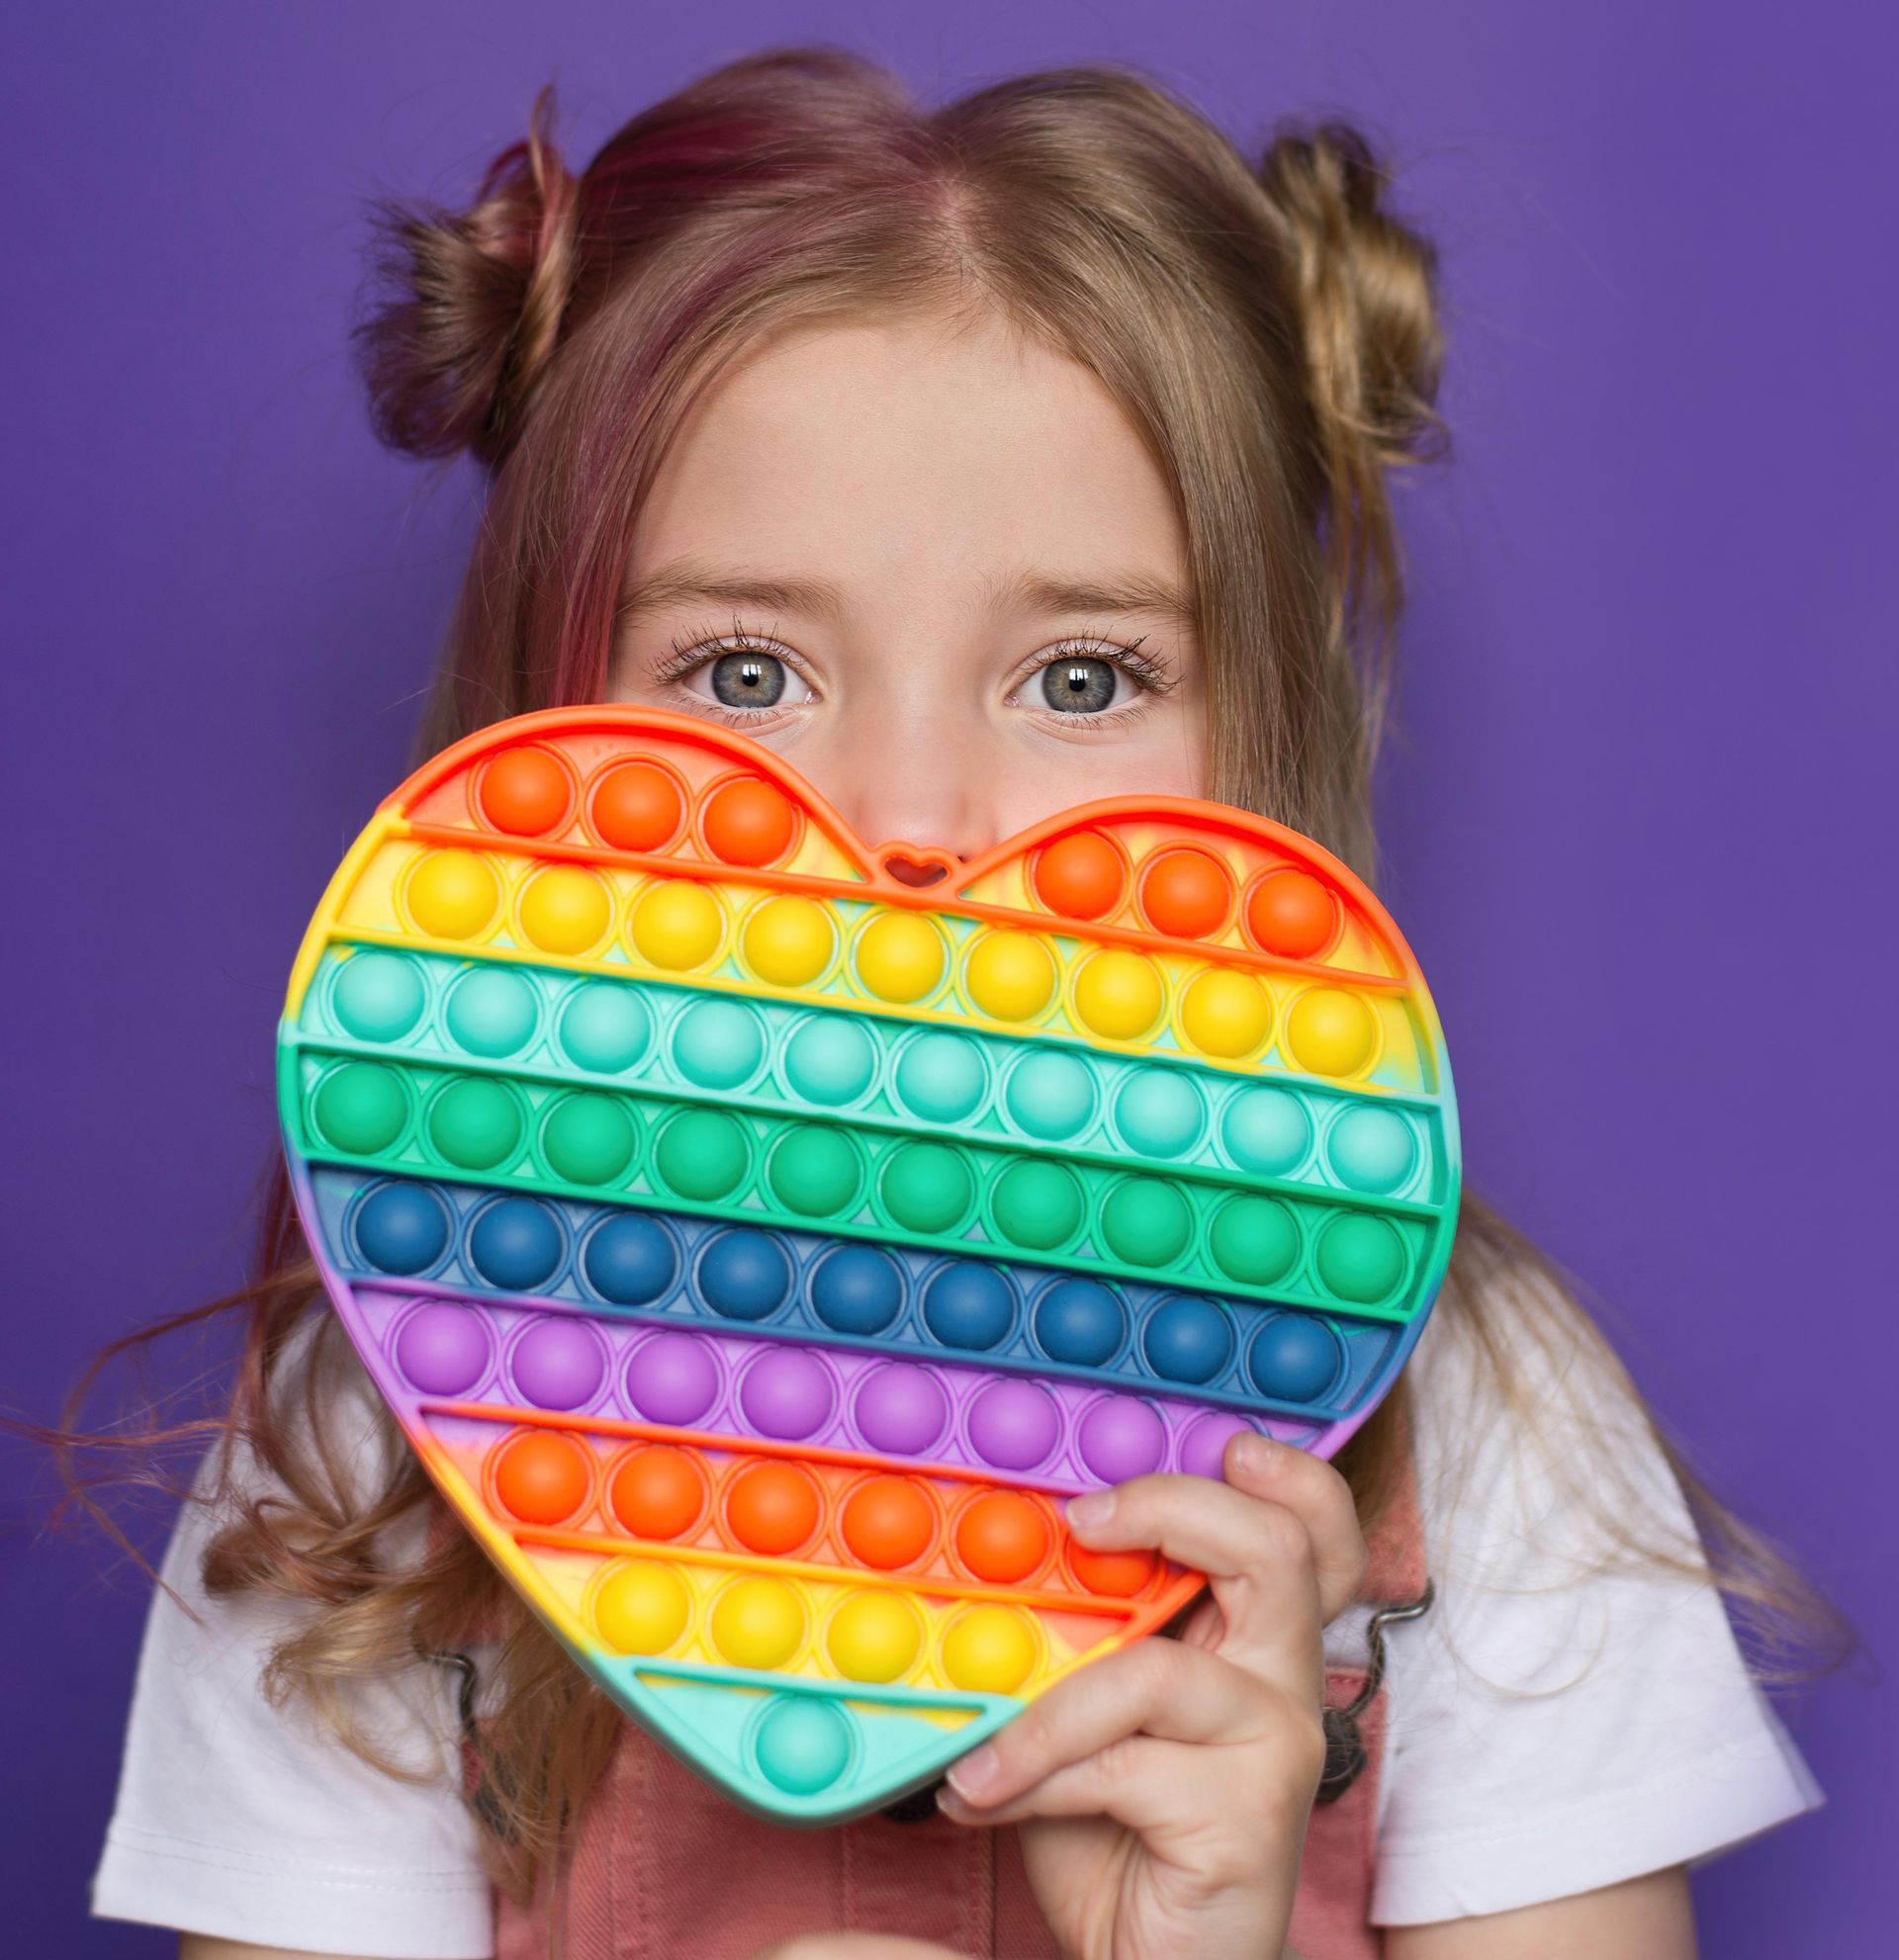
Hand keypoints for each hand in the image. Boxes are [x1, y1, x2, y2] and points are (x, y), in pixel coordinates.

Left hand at [937, 1429, 1365, 1959]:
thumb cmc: (1116, 1838)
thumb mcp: (1089, 1714)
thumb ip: (1078, 1639)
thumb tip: (1001, 1561)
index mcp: (1251, 1637)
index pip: (1309, 1528)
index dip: (1275, 1473)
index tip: (1209, 1448)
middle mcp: (1282, 1679)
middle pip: (1278, 1549)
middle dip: (1174, 1507)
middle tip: (1081, 1525)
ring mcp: (1275, 1746)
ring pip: (1157, 1671)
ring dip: (1041, 1713)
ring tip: (972, 1754)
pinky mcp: (1248, 1816)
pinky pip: (1119, 1765)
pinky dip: (1031, 1778)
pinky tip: (983, 1798)